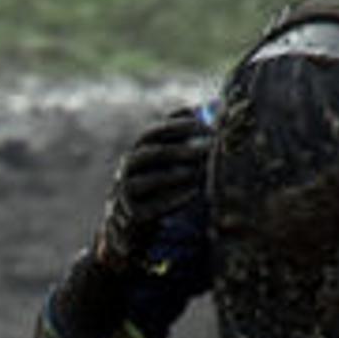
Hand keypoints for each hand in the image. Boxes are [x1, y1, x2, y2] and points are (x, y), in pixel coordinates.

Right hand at [91, 109, 209, 274]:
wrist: (130, 226)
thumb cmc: (157, 188)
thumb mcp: (166, 164)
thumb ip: (185, 140)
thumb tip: (211, 111)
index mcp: (138, 152)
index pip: (154, 132)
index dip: (177, 126)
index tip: (203, 124)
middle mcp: (128, 169)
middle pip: (149, 153)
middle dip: (178, 148)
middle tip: (207, 146)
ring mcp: (127, 192)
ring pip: (147, 180)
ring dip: (175, 173)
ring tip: (199, 169)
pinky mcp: (133, 216)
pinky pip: (152, 207)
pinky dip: (173, 199)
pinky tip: (194, 193)